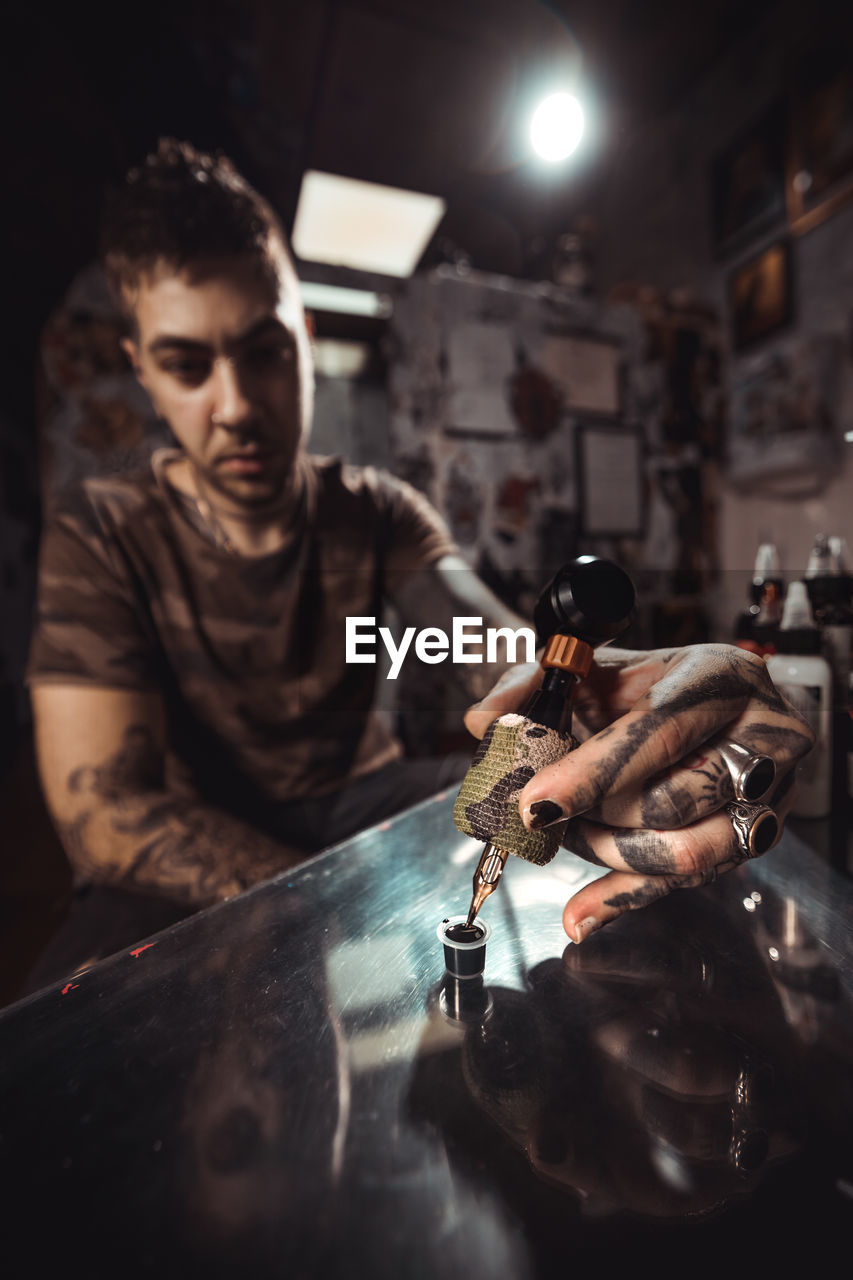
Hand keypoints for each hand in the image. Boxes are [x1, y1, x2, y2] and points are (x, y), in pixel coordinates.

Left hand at [464, 644, 814, 941]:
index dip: (590, 773)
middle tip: (544, 813)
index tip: (534, 803)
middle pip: (668, 802)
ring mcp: (771, 793)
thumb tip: (482, 721)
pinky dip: (626, 900)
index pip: (654, 732)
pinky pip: (690, 884)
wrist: (729, 703)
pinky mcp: (759, 837)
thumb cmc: (659, 686)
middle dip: (594, 818)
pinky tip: (581, 913)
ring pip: (683, 852)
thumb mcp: (599, 669)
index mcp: (717, 677)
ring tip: (569, 836)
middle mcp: (760, 736)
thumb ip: (534, 687)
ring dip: (609, 855)